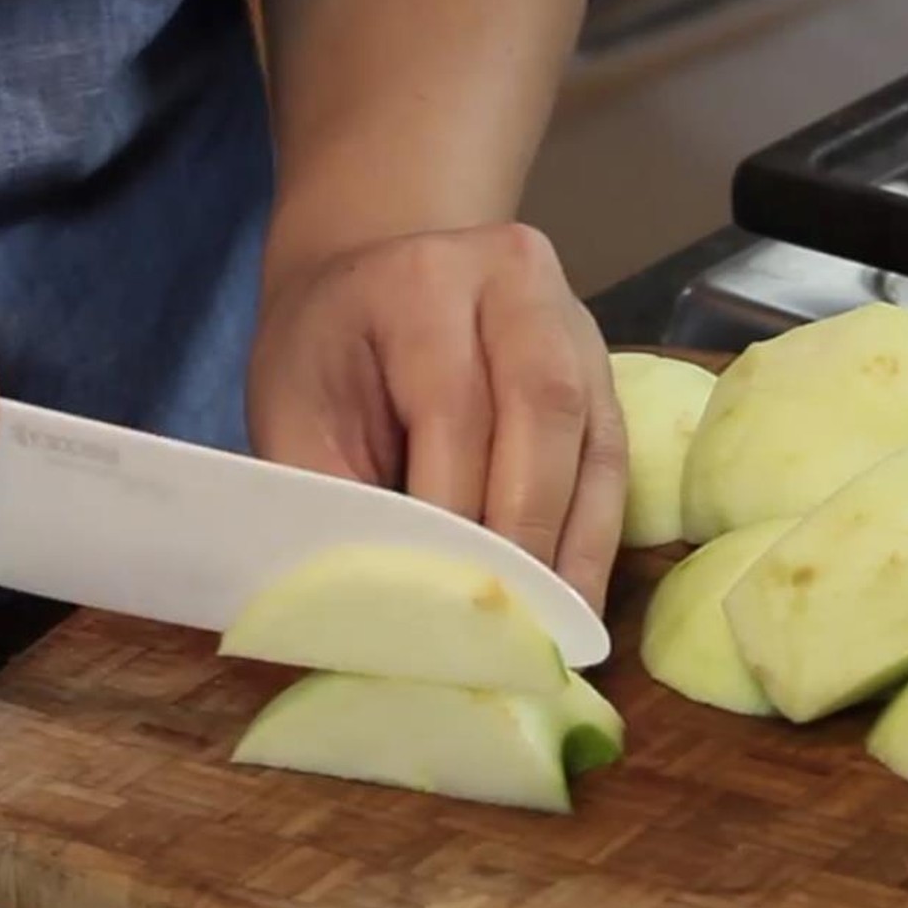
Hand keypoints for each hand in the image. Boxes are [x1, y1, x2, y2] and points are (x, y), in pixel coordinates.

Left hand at [245, 223, 627, 612]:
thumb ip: (331, 492)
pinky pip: (613, 459)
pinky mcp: (604, 368)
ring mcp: (574, 320)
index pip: (451, 405)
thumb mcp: (294, 406)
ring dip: (572, 548)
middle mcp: (517, 281)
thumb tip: (381, 606)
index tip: (437, 610)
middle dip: (525, 535)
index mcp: (424, 278)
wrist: (379, 273)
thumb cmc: (327, 350)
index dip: (450, 515)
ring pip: (593, 441)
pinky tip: (574, 599)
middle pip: (542, 411)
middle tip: (507, 633)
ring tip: (553, 635)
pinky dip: (593, 536)